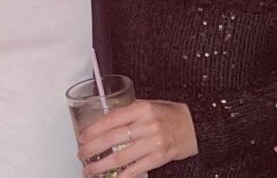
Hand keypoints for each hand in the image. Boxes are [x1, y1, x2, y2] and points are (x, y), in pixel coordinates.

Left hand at [78, 99, 197, 176]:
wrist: (195, 126)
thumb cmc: (170, 114)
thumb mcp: (149, 104)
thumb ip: (130, 113)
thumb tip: (106, 123)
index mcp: (141, 108)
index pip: (111, 119)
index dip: (93, 129)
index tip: (82, 136)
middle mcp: (146, 124)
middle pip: (112, 139)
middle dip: (92, 148)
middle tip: (81, 154)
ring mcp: (153, 142)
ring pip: (120, 157)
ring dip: (101, 165)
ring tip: (89, 169)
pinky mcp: (158, 158)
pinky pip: (135, 169)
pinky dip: (121, 176)